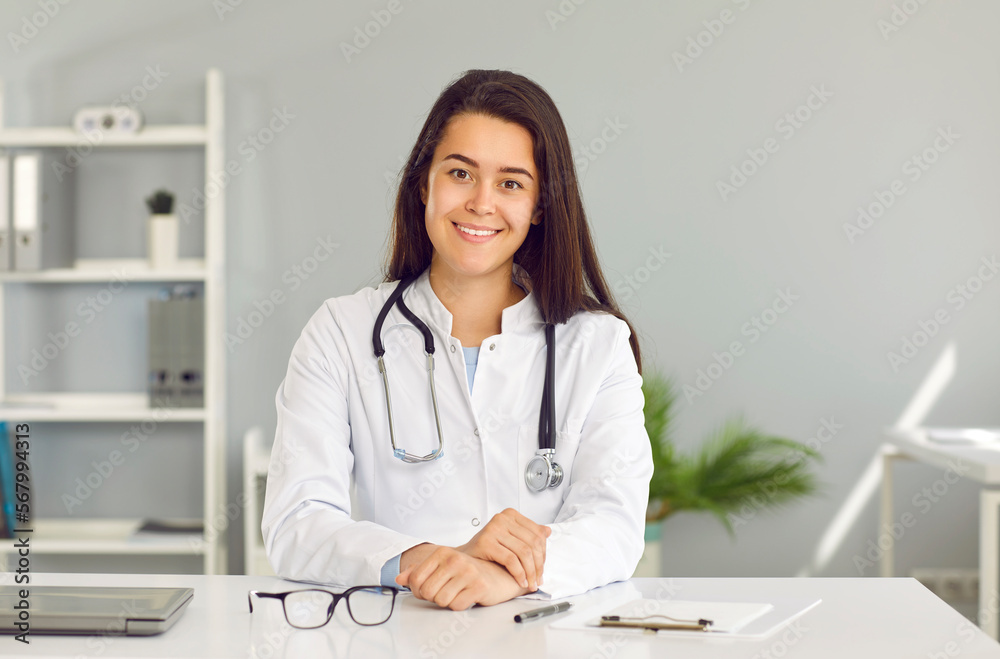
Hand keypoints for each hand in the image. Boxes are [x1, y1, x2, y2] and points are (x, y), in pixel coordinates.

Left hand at [396, 546, 528, 609]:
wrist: (496, 574)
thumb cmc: (466, 571)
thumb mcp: (440, 567)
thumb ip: (418, 571)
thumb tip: (399, 578)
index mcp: (442, 553)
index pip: (415, 579)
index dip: (418, 589)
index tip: (428, 588)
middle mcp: (455, 559)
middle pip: (427, 592)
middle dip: (433, 597)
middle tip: (445, 591)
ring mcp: (468, 572)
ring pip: (441, 600)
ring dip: (447, 601)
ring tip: (456, 592)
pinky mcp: (479, 586)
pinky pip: (457, 606)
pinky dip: (460, 605)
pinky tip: (466, 596)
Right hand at [457, 508, 550, 590]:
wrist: (464, 557)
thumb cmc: (488, 549)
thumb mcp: (510, 539)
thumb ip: (528, 534)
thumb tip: (547, 531)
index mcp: (510, 514)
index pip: (537, 534)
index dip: (543, 554)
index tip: (542, 569)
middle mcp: (502, 518)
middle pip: (532, 543)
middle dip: (538, 565)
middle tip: (538, 580)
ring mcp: (493, 529)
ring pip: (523, 553)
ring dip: (530, 572)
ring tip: (531, 583)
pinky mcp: (486, 542)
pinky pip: (511, 560)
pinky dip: (519, 574)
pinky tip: (521, 581)